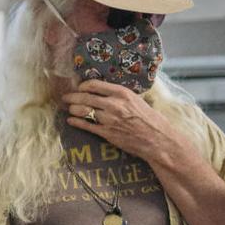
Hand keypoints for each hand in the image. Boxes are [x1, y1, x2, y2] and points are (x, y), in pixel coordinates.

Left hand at [61, 80, 190, 161]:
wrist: (158, 140)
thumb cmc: (150, 119)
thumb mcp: (137, 100)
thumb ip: (120, 95)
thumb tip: (104, 91)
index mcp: (122, 93)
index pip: (93, 84)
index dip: (82, 86)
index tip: (78, 88)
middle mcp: (113, 104)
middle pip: (84, 97)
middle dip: (71, 96)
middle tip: (65, 97)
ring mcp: (108, 119)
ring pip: (82, 110)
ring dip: (72, 109)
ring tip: (69, 108)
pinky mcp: (106, 133)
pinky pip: (85, 125)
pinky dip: (75, 122)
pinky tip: (70, 120)